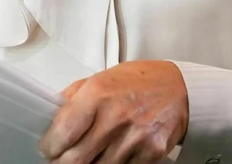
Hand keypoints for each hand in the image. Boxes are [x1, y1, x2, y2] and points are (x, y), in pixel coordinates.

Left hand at [39, 60, 187, 163]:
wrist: (181, 89)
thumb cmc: (139, 81)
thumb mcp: (103, 77)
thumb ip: (75, 96)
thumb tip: (50, 118)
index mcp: (97, 94)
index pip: (60, 135)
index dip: (50, 147)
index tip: (50, 148)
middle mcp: (114, 116)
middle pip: (74, 161)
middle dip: (64, 163)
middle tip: (66, 158)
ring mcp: (134, 137)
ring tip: (93, 152)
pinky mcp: (151, 153)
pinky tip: (116, 152)